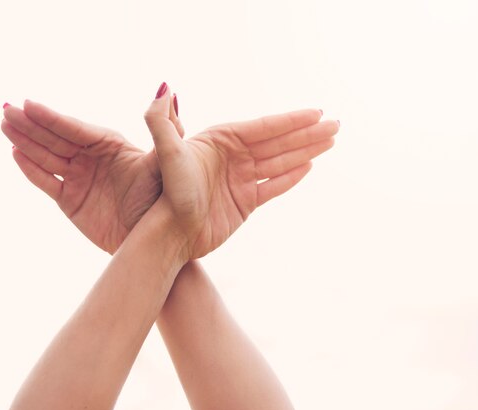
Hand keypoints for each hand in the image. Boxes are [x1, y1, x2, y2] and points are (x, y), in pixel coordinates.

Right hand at [1, 99, 182, 253]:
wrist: (157, 241)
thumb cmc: (168, 200)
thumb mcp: (169, 161)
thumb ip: (165, 127)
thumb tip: (166, 89)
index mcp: (112, 146)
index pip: (76, 128)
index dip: (52, 117)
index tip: (30, 104)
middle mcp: (92, 159)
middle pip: (55, 138)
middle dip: (30, 124)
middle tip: (6, 108)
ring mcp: (80, 179)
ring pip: (46, 156)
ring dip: (24, 141)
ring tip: (4, 123)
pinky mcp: (71, 201)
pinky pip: (46, 182)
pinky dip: (31, 169)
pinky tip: (15, 153)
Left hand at [144, 83, 337, 258]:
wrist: (171, 234)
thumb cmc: (169, 195)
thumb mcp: (165, 154)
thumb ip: (160, 120)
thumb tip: (165, 88)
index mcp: (220, 141)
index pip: (264, 127)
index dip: (292, 120)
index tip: (317, 112)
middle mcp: (233, 157)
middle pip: (278, 141)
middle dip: (308, 132)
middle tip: (336, 124)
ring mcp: (240, 179)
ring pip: (281, 161)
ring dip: (306, 150)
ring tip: (331, 140)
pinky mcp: (244, 202)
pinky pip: (274, 185)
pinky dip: (292, 176)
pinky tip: (309, 166)